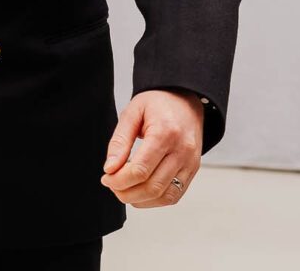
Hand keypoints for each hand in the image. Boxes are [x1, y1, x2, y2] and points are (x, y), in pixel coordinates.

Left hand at [101, 89, 203, 207]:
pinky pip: (175, 195)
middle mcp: (182, 151)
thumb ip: (120, 141)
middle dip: (126, 192)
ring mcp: (191, 163)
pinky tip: (140, 192)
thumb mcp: (132, 113)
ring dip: (140, 200)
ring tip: (123, 189)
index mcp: (165, 134)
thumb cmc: (157, 103)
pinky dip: (155, 200)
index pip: (141, 170)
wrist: (185, 99)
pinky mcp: (193, 170)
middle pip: (153, 187)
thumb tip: (110, 168)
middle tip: (111, 184)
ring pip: (165, 196)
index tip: (106, 177)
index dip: (119, 180)